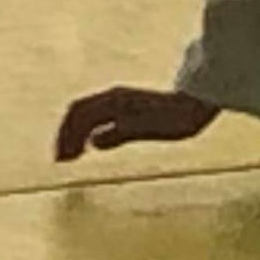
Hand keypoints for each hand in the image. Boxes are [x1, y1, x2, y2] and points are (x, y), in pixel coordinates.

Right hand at [55, 86, 219, 161]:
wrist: (198, 103)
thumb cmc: (177, 117)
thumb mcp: (150, 128)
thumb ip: (121, 133)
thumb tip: (92, 142)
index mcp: (114, 100)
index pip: (79, 115)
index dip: (66, 136)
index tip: (62, 160)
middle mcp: (112, 97)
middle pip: (77, 112)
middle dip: (65, 135)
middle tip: (60, 162)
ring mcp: (118, 101)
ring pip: (85, 114)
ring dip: (74, 134)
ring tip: (70, 157)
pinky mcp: (126, 107)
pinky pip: (96, 116)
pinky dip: (86, 131)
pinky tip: (90, 147)